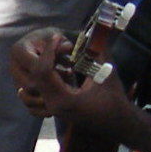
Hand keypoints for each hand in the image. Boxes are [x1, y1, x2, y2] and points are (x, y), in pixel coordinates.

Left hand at [8, 28, 135, 129]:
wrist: (118, 122)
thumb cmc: (114, 98)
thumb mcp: (106, 72)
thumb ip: (96, 49)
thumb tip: (90, 29)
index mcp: (63, 99)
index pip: (43, 70)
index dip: (49, 50)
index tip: (58, 37)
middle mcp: (53, 105)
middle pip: (36, 76)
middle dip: (45, 57)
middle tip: (58, 44)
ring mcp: (52, 109)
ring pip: (32, 87)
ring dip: (39, 69)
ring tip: (53, 58)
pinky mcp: (53, 110)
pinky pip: (34, 98)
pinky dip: (36, 84)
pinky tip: (47, 74)